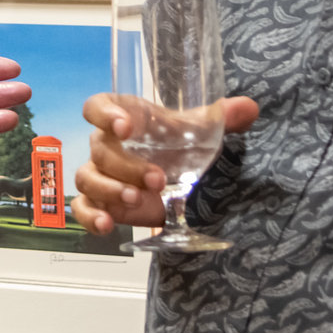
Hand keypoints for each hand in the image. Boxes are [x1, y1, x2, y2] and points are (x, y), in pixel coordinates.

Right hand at [71, 91, 259, 234]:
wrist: (174, 174)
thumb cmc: (177, 143)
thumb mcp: (198, 130)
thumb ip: (221, 118)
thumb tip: (248, 108)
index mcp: (123, 117)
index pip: (98, 106)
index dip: (105, 114)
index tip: (125, 126)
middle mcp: (105, 144)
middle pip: (99, 149)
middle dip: (127, 166)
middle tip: (158, 180)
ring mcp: (99, 174)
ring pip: (87, 178)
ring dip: (110, 189)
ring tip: (136, 199)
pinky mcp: (100, 202)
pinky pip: (83, 208)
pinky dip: (90, 217)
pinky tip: (107, 226)